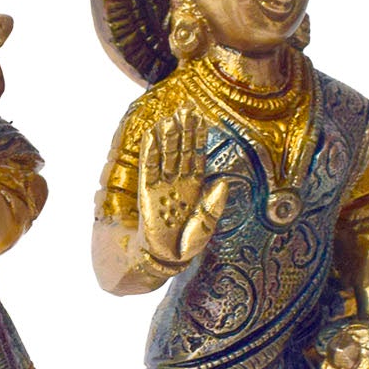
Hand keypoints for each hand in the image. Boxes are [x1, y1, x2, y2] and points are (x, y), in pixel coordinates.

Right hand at [138, 107, 229, 265]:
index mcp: (195, 189)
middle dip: (184, 131)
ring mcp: (162, 187)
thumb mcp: (206, 228)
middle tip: (185, 109)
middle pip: (182, 152)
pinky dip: (150, 152)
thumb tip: (223, 183)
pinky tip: (151, 136)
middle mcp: (178, 184)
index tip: (201, 119)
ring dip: (168, 137)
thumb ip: (214, 206)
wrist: (162, 260)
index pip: (198, 158)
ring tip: (169, 117)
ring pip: (166, 156)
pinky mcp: (146, 193)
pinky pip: (148, 169)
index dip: (199, 139)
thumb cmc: (185, 246)